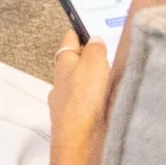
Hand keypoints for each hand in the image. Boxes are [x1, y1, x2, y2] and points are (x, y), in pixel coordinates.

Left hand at [46, 31, 113, 164]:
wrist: (78, 137)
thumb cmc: (82, 99)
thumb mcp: (93, 63)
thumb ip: (94, 49)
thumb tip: (94, 39)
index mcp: (63, 60)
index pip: (69, 37)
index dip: (79, 31)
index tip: (87, 27)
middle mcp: (59, 78)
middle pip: (71, 61)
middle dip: (85, 56)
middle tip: (102, 53)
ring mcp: (64, 98)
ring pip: (76, 82)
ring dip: (88, 79)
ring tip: (105, 77)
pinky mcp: (72, 116)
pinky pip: (82, 101)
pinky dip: (90, 98)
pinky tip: (100, 101)